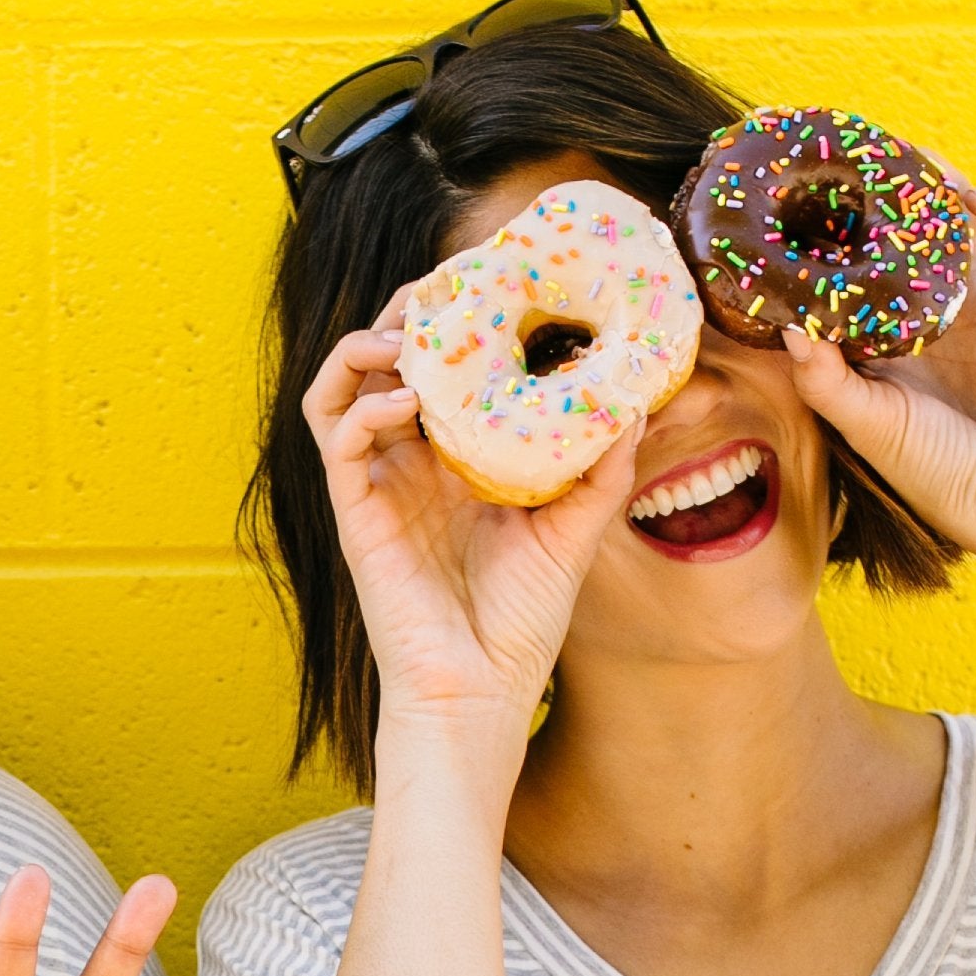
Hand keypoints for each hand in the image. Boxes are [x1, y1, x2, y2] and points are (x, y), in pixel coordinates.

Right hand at [302, 324, 639, 760]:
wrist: (482, 694)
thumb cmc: (520, 624)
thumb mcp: (575, 532)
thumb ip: (602, 469)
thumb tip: (635, 404)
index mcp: (456, 462)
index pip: (441, 371)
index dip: (452, 322)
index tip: (488, 282)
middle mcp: (411, 466)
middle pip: (386, 364)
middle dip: (406, 316)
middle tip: (445, 288)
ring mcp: (379, 488)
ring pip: (342, 390)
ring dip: (366, 348)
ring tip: (407, 334)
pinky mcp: (357, 516)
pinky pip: (339, 442)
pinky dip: (362, 407)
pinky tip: (403, 401)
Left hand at [775, 182, 975, 574]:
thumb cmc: (936, 469)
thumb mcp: (864, 423)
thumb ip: (822, 376)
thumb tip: (789, 324)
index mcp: (878, 346)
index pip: (845, 279)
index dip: (827, 244)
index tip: (800, 208)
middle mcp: (922, 317)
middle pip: (899, 239)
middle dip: (881, 201)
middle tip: (859, 164)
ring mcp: (973, 303)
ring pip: (956, 223)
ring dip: (940, 186)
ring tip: (916, 163)